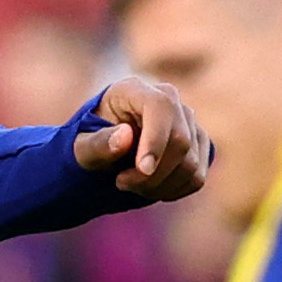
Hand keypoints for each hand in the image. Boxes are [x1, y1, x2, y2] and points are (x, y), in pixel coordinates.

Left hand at [72, 76, 210, 199]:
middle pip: (180, 141)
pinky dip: (173, 191)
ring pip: (190, 164)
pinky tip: (152, 188)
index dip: (156, 139)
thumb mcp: (82, 147)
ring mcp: (188, 120)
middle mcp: (168, 99)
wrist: (107, 152)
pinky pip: (196, 177)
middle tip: (121, 183)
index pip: (161, 107)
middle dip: (152, 174)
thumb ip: (98, 143)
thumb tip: (125, 136)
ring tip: (132, 185)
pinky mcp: (199, 143)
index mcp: (135, 90)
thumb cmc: (92, 144)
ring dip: (159, 186)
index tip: (143, 169)